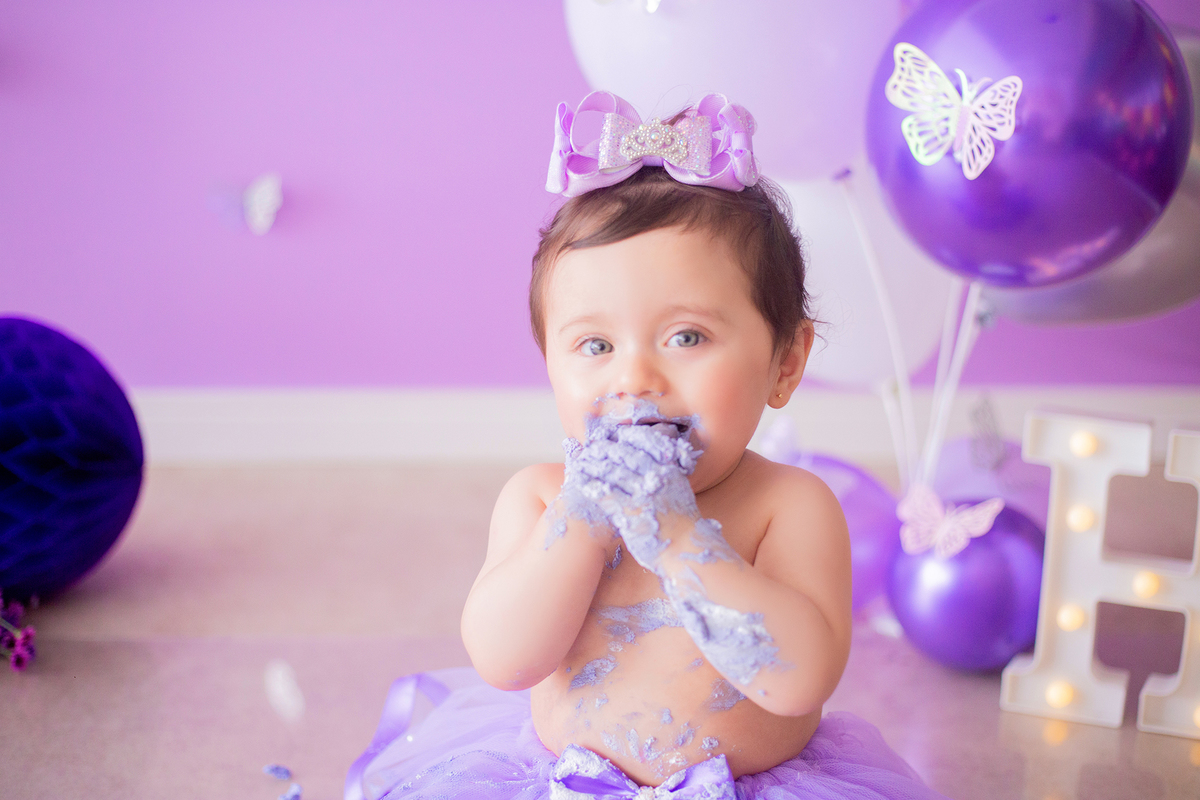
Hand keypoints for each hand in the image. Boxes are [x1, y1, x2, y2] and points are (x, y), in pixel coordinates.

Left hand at [565, 421, 699, 568]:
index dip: (629, 437)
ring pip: (613, 472)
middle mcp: (655, 478)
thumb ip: (667, 475)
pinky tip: (581, 483)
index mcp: (669, 470)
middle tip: (592, 445)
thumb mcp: (680, 491)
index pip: (646, 445)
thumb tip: (657, 462)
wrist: (685, 548)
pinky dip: (592, 486)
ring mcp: (642, 494)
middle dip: (606, 448)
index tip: (618, 433)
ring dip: (594, 465)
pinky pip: (606, 495)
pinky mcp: (629, 512)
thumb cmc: (682, 523)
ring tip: (581, 461)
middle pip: (625, 456)